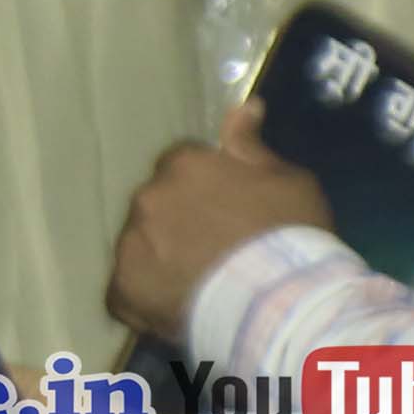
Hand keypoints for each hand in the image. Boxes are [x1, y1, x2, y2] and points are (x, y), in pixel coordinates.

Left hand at [107, 103, 334, 342]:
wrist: (279, 303)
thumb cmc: (292, 237)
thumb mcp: (288, 181)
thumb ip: (252, 146)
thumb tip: (244, 106)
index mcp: (184, 165)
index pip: (182, 165)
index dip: (204, 189)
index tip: (226, 210)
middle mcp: (148, 197)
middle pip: (156, 204)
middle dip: (178, 220)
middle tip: (214, 249)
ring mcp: (130, 244)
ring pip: (139, 244)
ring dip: (160, 256)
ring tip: (197, 283)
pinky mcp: (122, 291)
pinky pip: (127, 290)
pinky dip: (146, 297)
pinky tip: (176, 306)